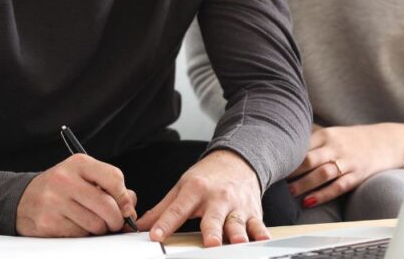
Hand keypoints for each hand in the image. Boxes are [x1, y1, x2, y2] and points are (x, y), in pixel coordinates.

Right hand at [16, 153, 137, 236]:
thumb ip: (109, 186)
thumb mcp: (83, 176)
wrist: (24, 199)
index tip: (127, 207)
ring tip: (92, 223)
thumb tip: (130, 204)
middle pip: (107, 206)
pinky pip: (79, 235)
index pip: (114, 178)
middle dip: (117, 219)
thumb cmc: (61, 188)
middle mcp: (65, 179)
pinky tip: (76, 225)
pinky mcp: (48, 222)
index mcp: (78, 163)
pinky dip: (83, 234)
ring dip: (100, 229)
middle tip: (115, 223)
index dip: (125, 197)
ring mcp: (54, 201)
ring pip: (95, 224)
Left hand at [138, 150, 268, 246]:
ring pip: (237, 223)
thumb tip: (141, 226)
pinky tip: (262, 239)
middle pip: (213, 218)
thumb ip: (163, 209)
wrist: (238, 160)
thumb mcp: (182, 187)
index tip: (155, 236)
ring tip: (237, 242)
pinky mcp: (253, 212)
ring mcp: (236, 206)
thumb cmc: (208, 177)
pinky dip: (261, 232)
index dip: (166, 224)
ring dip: (237, 234)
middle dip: (212, 232)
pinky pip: (258, 224)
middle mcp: (217, 198)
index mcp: (195, 190)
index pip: (177, 210)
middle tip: (210, 243)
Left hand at [287, 123, 403, 207]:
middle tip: (276, 179)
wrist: (388, 141)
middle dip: (292, 171)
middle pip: (310, 159)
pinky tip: (309, 201)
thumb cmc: (353, 139)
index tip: (272, 163)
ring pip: (323, 174)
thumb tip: (284, 145)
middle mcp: (336, 147)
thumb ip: (312, 140)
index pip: (301, 145)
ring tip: (291, 192)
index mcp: (327, 135)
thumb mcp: (333, 133)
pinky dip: (323, 195)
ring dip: (305, 184)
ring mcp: (347, 162)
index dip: (286, 155)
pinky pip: (338, 187)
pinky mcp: (357, 175)